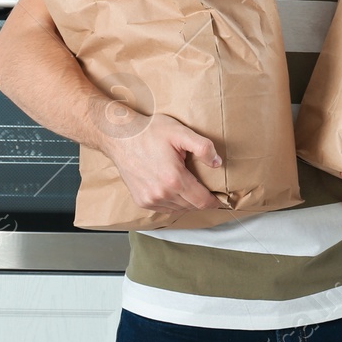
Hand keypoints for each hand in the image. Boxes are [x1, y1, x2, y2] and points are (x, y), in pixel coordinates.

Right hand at [96, 106, 224, 213]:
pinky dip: (173, 203)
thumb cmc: (149, 132)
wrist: (121, 136)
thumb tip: (217, 163)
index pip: (202, 201)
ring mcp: (150, 199)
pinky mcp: (141, 200)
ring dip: (187, 202)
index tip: (221, 199)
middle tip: (209, 190)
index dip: (214, 201)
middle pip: (192, 206)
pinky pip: (165, 208)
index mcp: (174, 180)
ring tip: (191, 188)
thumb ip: (202, 147)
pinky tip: (175, 190)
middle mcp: (162, 194)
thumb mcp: (180, 132)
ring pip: (178, 209)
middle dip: (202, 200)